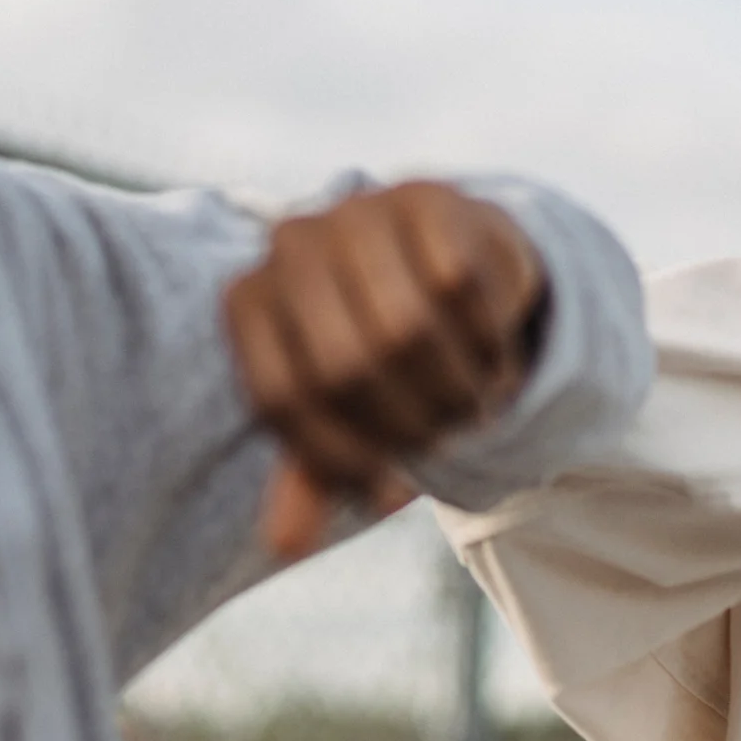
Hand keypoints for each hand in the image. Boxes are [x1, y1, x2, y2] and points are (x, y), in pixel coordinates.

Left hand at [224, 182, 545, 560]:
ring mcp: (354, 210)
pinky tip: (492, 352)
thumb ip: (311, 471)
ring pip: (406, 326)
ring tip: (471, 406)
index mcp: (248, 299)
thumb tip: (286, 545)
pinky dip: (482, 337)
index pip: (281, 397)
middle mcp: (289, 244)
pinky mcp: (423, 196)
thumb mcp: (340, 409)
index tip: (384, 488)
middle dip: (406, 422)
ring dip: (451, 385)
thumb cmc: (377, 344)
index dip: (337, 457)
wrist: (446, 257)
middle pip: (346, 366)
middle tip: (444, 443)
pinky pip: (458, 285)